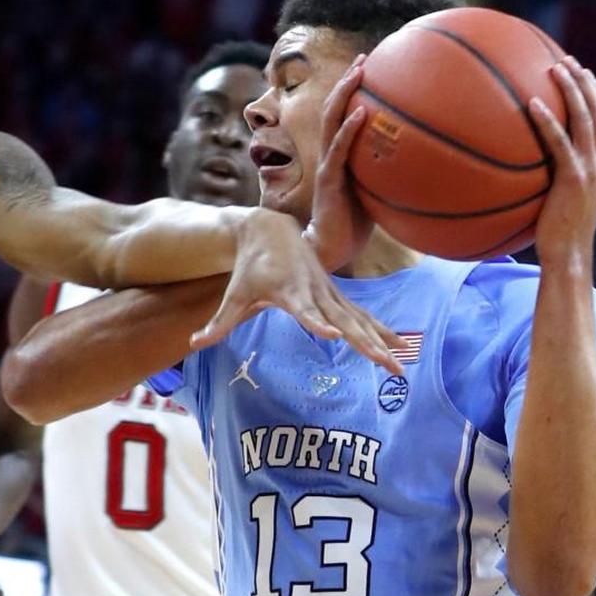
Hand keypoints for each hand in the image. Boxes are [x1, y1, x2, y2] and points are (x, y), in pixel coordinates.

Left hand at [191, 208, 406, 375]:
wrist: (270, 230)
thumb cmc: (248, 268)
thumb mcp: (233, 295)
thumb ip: (218, 323)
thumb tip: (193, 344)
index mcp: (289, 291)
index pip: (305, 311)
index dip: (318, 323)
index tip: (333, 335)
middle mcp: (314, 291)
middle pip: (344, 320)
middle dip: (366, 343)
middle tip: (386, 364)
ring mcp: (329, 292)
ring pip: (360, 319)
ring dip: (382, 341)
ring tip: (401, 365)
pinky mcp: (336, 294)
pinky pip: (363, 314)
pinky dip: (383, 329)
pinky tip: (402, 345)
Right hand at [304, 53, 373, 271]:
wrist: (331, 250)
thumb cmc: (355, 226)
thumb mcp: (377, 193)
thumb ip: (391, 174)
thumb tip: (428, 163)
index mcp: (340, 155)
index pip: (342, 114)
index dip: (352, 90)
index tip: (370, 66)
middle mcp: (330, 154)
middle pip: (333, 108)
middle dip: (347, 80)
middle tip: (364, 57)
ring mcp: (327, 165)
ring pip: (331, 120)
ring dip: (344, 92)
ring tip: (359, 71)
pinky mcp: (328, 180)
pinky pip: (339, 149)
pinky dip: (349, 128)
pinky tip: (363, 111)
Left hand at [529, 56, 595, 266]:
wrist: (568, 252)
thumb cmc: (557, 229)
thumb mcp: (561, 196)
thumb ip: (554, 174)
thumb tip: (525, 161)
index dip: (592, 92)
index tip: (579, 71)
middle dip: (583, 81)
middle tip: (565, 60)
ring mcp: (591, 168)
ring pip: (585, 119)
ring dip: (570, 90)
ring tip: (554, 69)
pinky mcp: (574, 178)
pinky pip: (560, 143)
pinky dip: (548, 121)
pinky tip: (533, 104)